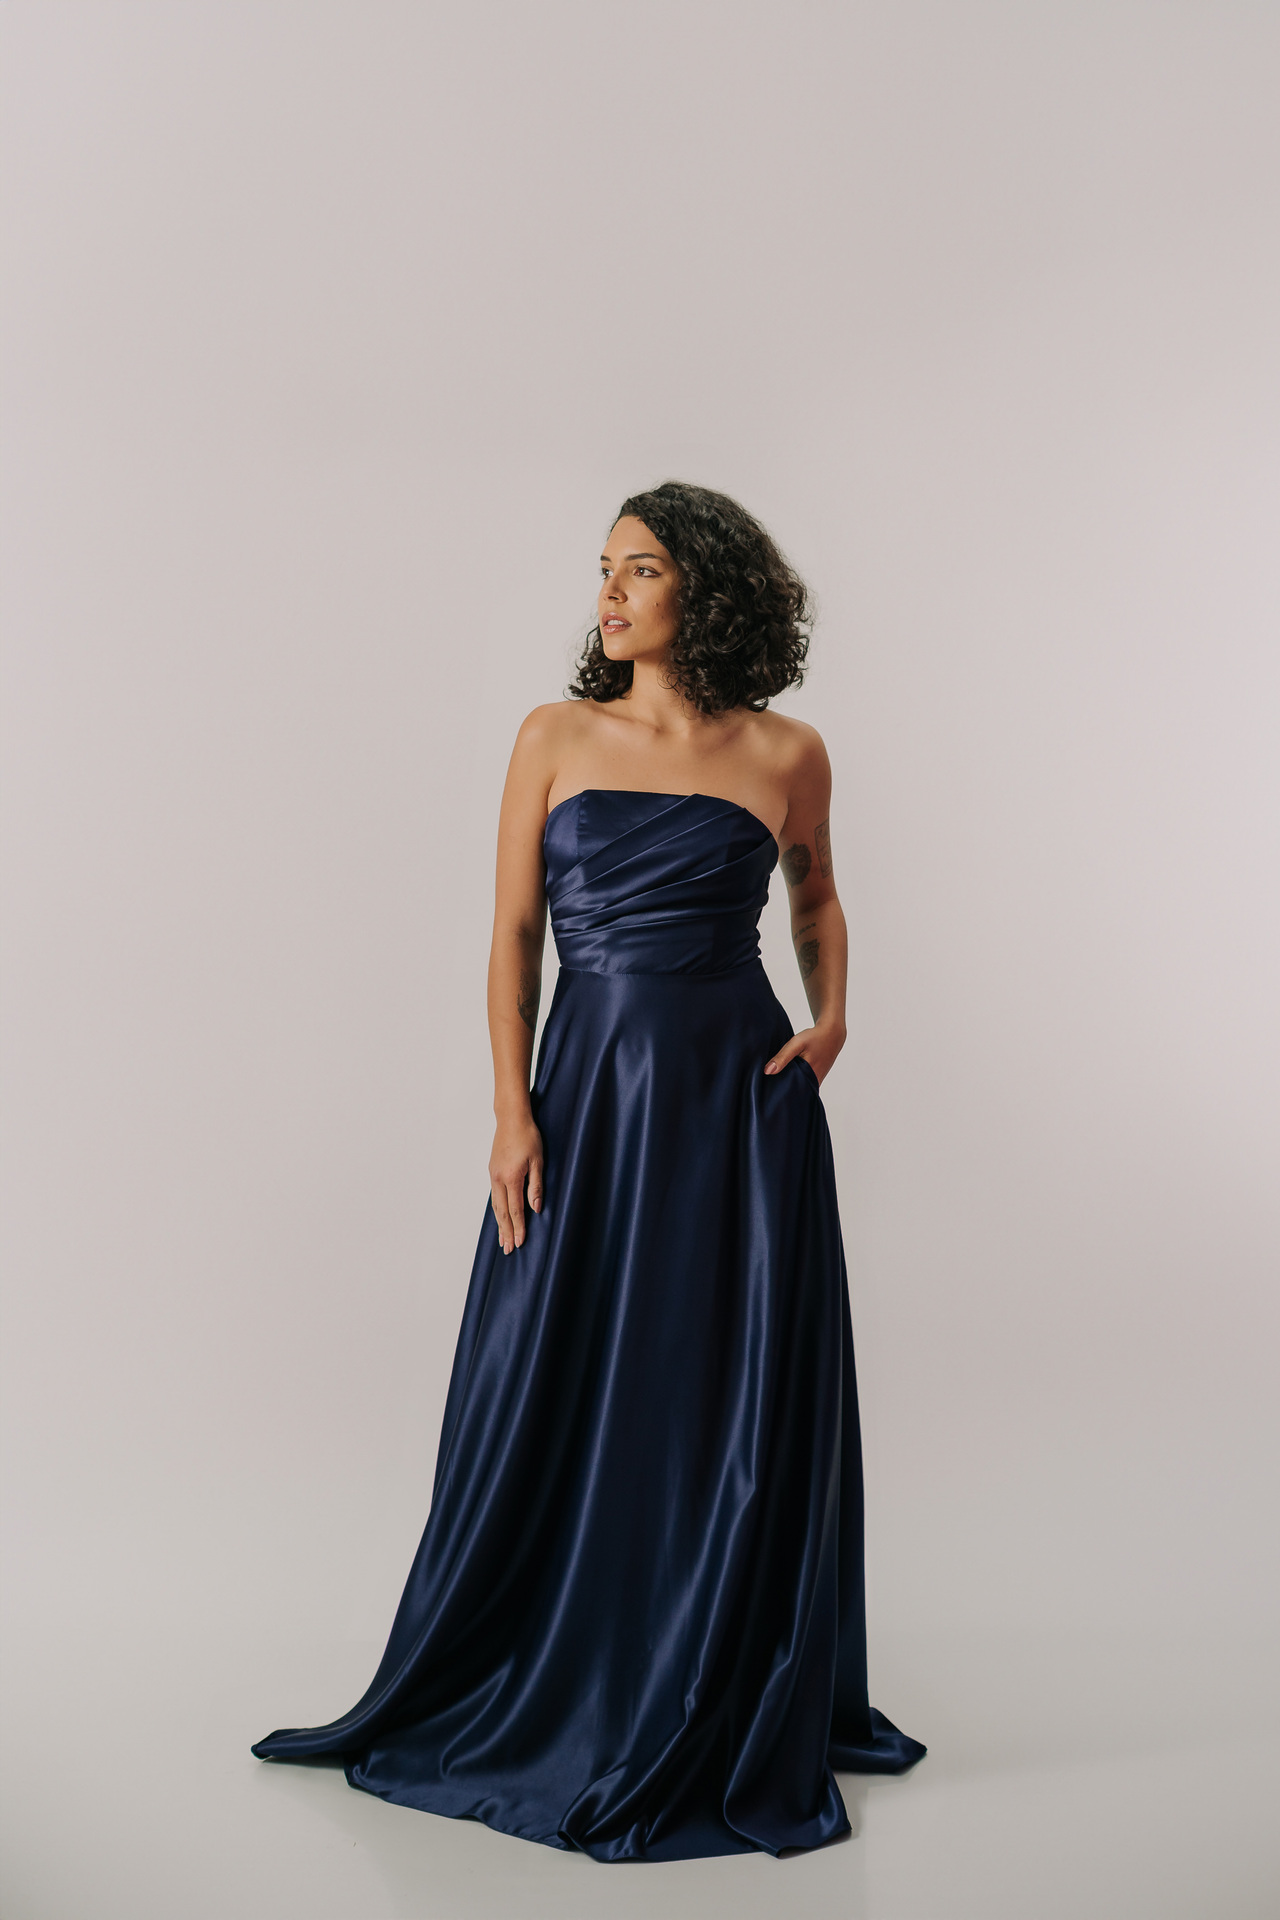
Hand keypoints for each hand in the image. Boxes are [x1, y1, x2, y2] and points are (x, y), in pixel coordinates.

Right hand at [489, 1114, 543, 1254]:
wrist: (511, 1119)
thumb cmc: (528, 1136)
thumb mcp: (538, 1161)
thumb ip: (536, 1186)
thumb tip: (536, 1209)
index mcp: (512, 1177)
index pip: (516, 1209)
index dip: (519, 1227)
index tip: (520, 1242)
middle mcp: (499, 1179)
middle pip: (502, 1212)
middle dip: (506, 1232)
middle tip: (508, 1249)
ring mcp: (493, 1175)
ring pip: (495, 1206)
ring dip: (499, 1224)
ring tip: (502, 1239)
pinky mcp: (492, 1171)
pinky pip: (494, 1196)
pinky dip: (496, 1211)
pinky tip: (499, 1217)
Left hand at [763, 1022, 845, 1085]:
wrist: (832, 1034)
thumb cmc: (814, 1038)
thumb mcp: (797, 1044)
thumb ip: (783, 1057)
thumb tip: (767, 1071)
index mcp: (809, 1077)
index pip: (790, 1092)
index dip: (779, 1092)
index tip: (768, 1090)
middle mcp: (814, 1082)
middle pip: (794, 1092)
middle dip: (783, 1090)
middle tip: (769, 1086)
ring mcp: (816, 1081)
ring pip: (799, 1087)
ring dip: (789, 1084)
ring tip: (776, 1081)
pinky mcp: (816, 1078)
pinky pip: (803, 1083)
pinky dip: (795, 1080)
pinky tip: (787, 1074)